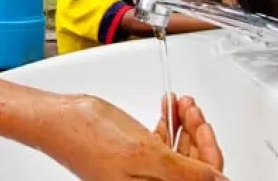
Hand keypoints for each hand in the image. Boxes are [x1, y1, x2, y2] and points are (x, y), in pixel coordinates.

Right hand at [38, 94, 226, 179]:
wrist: (58, 119)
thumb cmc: (87, 137)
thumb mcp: (144, 153)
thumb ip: (184, 171)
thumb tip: (219, 180)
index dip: (208, 153)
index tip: (206, 128)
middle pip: (192, 166)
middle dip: (196, 134)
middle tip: (191, 109)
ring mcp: (142, 172)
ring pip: (179, 153)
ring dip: (184, 125)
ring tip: (181, 103)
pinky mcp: (135, 157)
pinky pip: (163, 144)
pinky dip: (169, 124)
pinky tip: (168, 108)